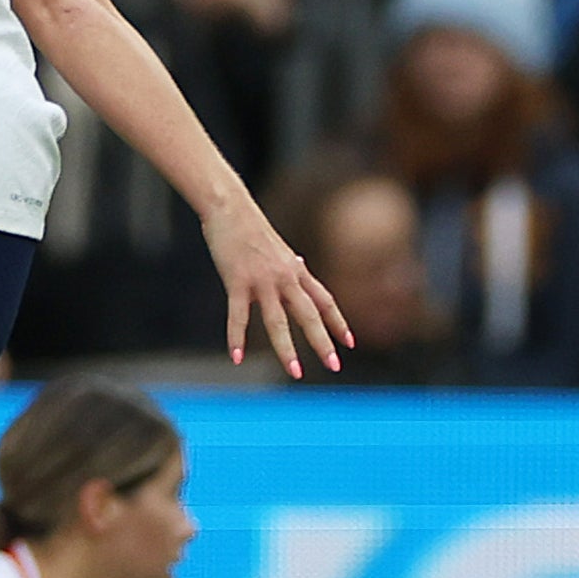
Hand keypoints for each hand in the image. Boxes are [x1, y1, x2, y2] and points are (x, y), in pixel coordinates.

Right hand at [203, 194, 347, 377]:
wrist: (228, 206)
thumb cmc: (249, 225)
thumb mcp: (276, 245)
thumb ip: (288, 261)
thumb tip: (300, 264)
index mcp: (295, 270)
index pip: (324, 301)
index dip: (338, 322)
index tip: (350, 343)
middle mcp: (285, 277)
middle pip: (308, 315)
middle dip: (322, 342)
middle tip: (334, 365)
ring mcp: (261, 280)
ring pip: (277, 321)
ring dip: (286, 349)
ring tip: (294, 371)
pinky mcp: (237, 280)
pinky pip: (238, 316)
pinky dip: (236, 338)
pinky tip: (236, 358)